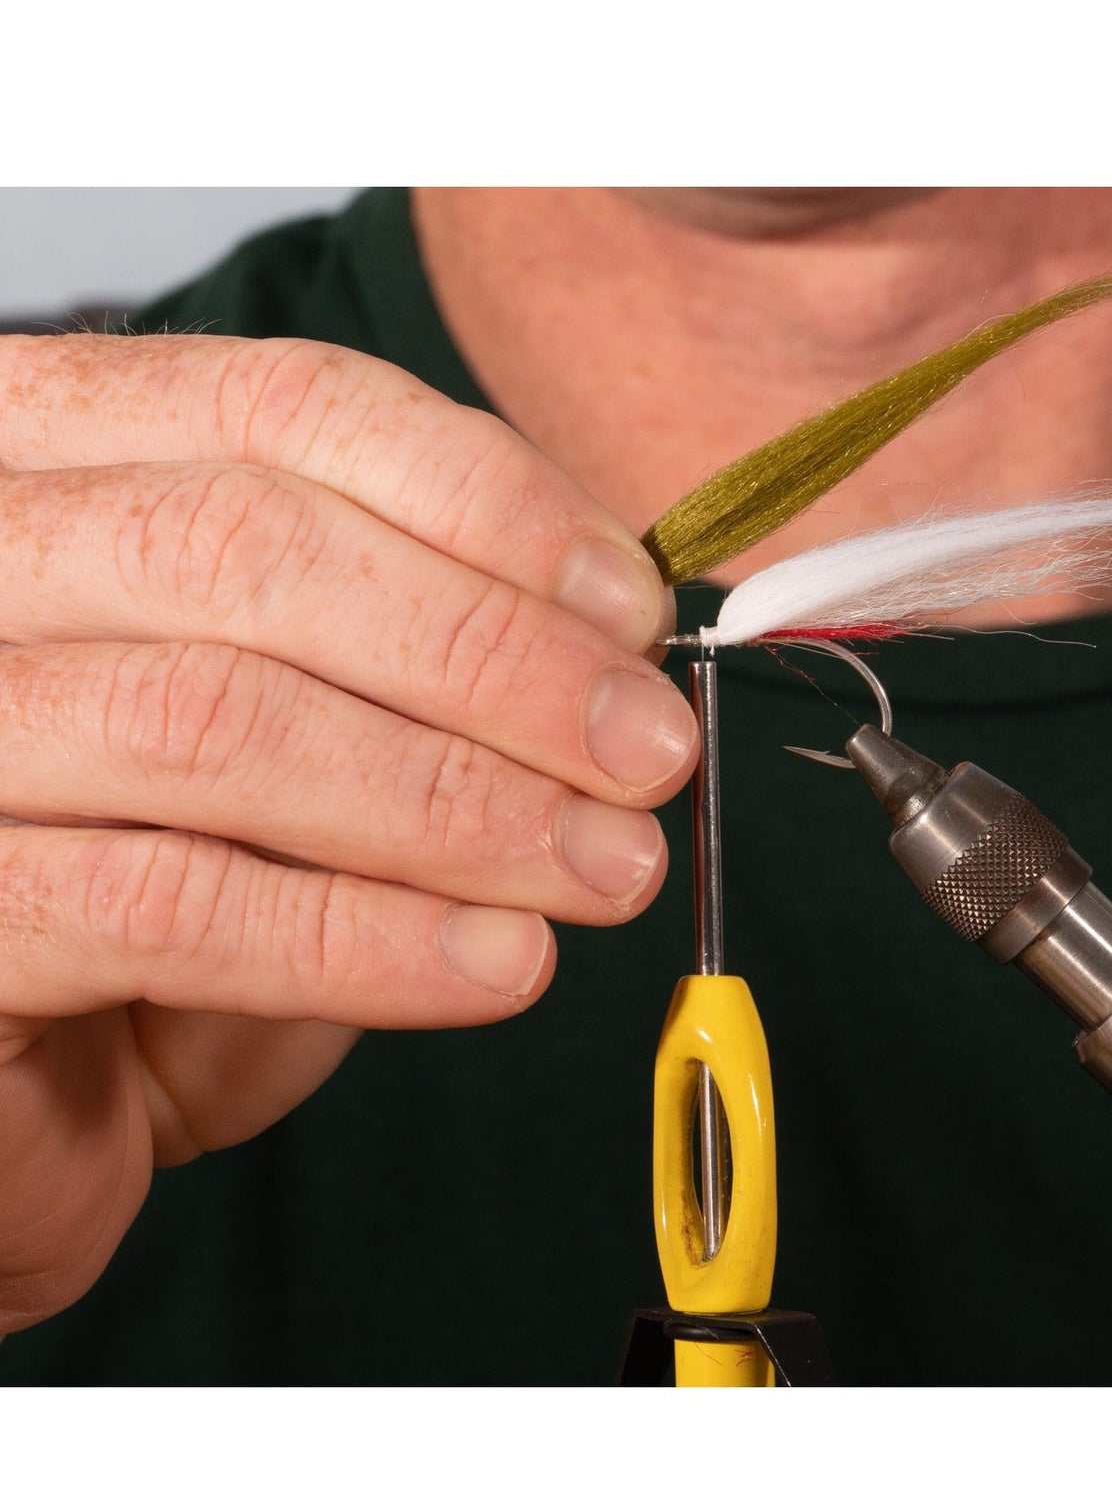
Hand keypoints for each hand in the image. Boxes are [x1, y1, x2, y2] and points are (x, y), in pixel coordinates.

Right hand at [0, 334, 697, 1334]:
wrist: (2, 1102)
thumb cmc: (152, 894)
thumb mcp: (299, 747)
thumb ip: (414, 669)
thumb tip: (615, 646)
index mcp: (46, 461)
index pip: (285, 409)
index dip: (489, 505)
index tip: (632, 610)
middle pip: (251, 548)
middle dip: (494, 656)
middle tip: (647, 752)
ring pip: (215, 720)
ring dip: (460, 801)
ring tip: (607, 869)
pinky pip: (165, 907)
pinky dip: (365, 938)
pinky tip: (499, 964)